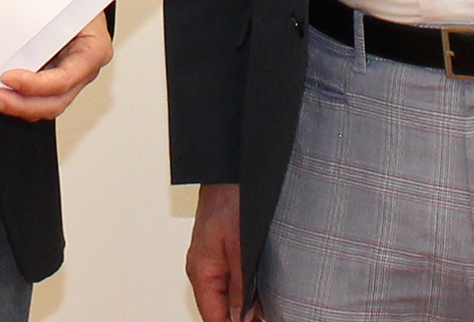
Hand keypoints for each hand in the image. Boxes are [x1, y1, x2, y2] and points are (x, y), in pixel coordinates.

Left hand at [0, 12, 112, 119]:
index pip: (64, 79)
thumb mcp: (62, 2)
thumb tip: (12, 25)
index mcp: (93, 50)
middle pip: (55, 102)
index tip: (7, 77)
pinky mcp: (58, 79)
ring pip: (47, 106)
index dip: (34, 85)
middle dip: (21, 104)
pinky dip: (20, 100)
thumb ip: (43, 18)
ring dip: (18, 106)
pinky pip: (40, 99)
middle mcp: (85, 70)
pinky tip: (3, 93)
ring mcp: (73, 79)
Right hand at [186, 183, 261, 321]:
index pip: (214, 318)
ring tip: (272, 305)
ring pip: (229, 294)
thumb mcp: (241, 248)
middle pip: (221, 309)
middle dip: (245, 317)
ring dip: (249, 303)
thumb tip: (242, 319)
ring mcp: (213, 258)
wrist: (231, 167)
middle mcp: (204, 267)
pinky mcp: (223, 248)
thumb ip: (242, 287)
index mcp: (201, 270)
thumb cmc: (231, 198)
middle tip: (271, 314)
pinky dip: (249, 287)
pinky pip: (233, 278)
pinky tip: (267, 288)